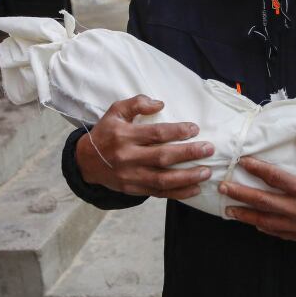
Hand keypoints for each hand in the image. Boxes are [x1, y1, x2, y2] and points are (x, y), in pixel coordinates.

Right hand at [75, 95, 213, 197]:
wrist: (86, 161)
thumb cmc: (105, 133)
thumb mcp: (115, 112)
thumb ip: (136, 103)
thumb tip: (159, 103)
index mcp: (124, 135)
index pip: (155, 133)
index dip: (177, 131)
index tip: (194, 129)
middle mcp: (127, 156)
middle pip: (162, 157)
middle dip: (188, 153)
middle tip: (208, 149)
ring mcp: (130, 175)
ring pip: (163, 179)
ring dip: (187, 176)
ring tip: (206, 172)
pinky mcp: (133, 189)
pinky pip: (159, 193)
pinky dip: (178, 193)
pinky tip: (194, 189)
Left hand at [219, 135, 295, 243]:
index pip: (275, 178)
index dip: (256, 169)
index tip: (242, 161)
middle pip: (263, 202)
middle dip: (240, 194)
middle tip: (222, 188)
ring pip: (267, 221)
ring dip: (246, 216)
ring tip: (228, 210)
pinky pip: (280, 233)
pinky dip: (265, 228)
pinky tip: (255, 224)